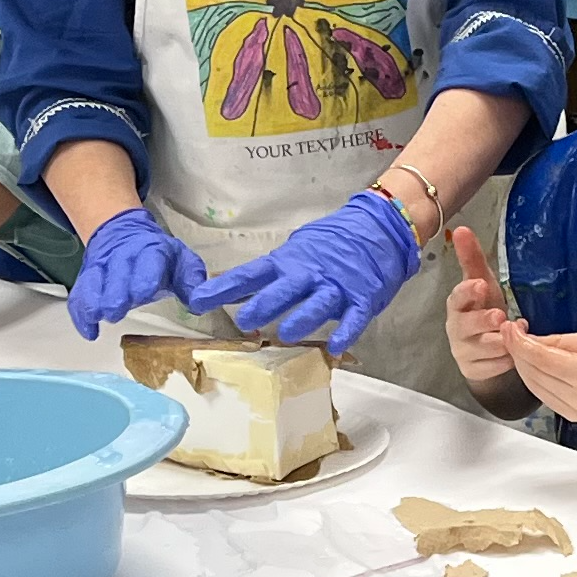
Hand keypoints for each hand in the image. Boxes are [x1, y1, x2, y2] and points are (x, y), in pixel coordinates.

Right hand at [69, 208, 206, 339]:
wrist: (124, 234)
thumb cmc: (158, 257)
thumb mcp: (182, 263)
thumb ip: (192, 283)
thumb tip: (200, 304)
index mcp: (152, 251)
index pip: (148, 262)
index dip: (144, 276)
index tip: (143, 293)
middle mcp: (123, 257)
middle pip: (116, 273)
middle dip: (115, 292)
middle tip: (116, 311)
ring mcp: (102, 266)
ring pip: (92, 281)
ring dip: (93, 301)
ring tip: (97, 318)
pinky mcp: (87, 277)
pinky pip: (79, 294)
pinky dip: (80, 313)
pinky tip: (89, 331)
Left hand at [200, 192, 423, 351]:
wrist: (378, 230)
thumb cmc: (330, 245)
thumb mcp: (294, 254)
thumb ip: (267, 276)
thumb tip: (230, 292)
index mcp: (288, 262)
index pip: (250, 275)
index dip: (224, 289)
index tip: (198, 301)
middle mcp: (309, 274)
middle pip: (283, 289)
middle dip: (264, 304)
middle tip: (244, 319)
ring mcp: (337, 286)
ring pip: (317, 303)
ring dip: (302, 319)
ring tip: (286, 334)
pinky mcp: (363, 298)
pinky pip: (355, 317)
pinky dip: (346, 331)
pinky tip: (335, 346)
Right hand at [443, 222, 517, 382]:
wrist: (485, 347)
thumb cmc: (482, 309)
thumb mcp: (482, 282)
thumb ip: (472, 258)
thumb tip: (462, 229)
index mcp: (458, 305)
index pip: (456, 298)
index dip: (467, 292)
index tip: (479, 284)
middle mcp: (457, 328)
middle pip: (465, 326)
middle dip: (482, 321)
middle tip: (499, 316)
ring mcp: (464, 351)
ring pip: (481, 349)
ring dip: (499, 342)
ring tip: (513, 335)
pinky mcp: (474, 369)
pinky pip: (492, 366)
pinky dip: (505, 360)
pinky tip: (514, 354)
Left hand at [502, 326, 576, 425]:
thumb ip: (559, 341)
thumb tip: (528, 340)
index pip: (540, 358)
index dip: (519, 342)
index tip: (509, 327)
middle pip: (532, 374)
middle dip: (517, 351)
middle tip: (512, 331)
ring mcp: (574, 411)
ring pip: (533, 386)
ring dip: (522, 364)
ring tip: (521, 344)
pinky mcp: (571, 416)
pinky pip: (542, 395)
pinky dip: (533, 378)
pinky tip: (533, 362)